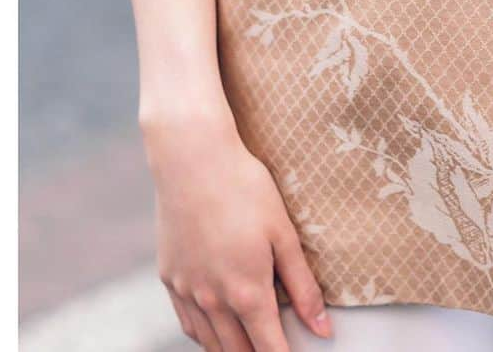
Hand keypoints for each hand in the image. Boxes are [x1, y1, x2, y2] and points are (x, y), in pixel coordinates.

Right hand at [145, 109, 334, 348]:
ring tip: (251, 346)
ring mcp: (187, 291)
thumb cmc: (244, 189)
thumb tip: (323, 329)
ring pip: (210, 344)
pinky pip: (188, 323)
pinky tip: (217, 330)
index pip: (269, 349)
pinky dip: (205, 335)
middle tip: (277, 346)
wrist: (192, 160)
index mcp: (246, 292)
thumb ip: (302, 286)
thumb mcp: (283, 233)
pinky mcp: (169, 278)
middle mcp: (213, 301)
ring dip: (232, 351)